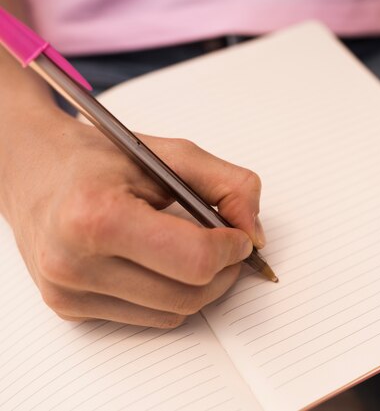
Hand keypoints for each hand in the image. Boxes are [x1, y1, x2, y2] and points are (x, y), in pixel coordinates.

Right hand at [0, 110, 265, 327]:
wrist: (31, 168)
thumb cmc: (98, 159)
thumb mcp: (169, 154)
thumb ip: (228, 184)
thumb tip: (255, 235)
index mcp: (96, 217)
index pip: (194, 259)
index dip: (232, 248)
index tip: (240, 235)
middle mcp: (74, 263)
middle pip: (189, 295)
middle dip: (223, 271)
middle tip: (228, 244)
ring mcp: (68, 293)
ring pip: (174, 313)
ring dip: (200, 286)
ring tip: (194, 249)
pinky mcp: (69, 309)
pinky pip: (150, 318)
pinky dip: (171, 295)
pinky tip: (161, 263)